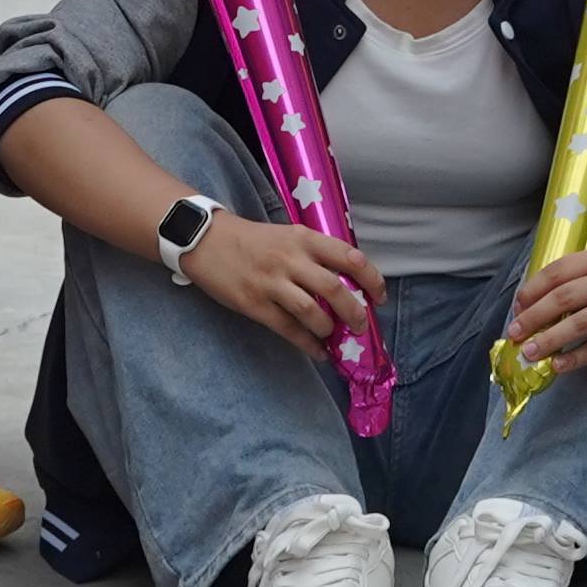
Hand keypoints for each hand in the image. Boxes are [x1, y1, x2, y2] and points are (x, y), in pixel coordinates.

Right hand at [175, 209, 382, 356]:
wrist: (206, 239)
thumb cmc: (252, 239)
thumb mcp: (287, 235)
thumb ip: (314, 254)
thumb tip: (346, 284)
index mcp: (303, 238)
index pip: (349, 257)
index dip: (371, 279)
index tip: (380, 296)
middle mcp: (290, 259)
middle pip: (334, 289)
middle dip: (354, 312)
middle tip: (361, 325)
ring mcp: (271, 283)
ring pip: (312, 312)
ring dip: (330, 329)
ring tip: (334, 336)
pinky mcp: (254, 304)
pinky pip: (287, 329)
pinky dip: (308, 344)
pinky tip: (318, 351)